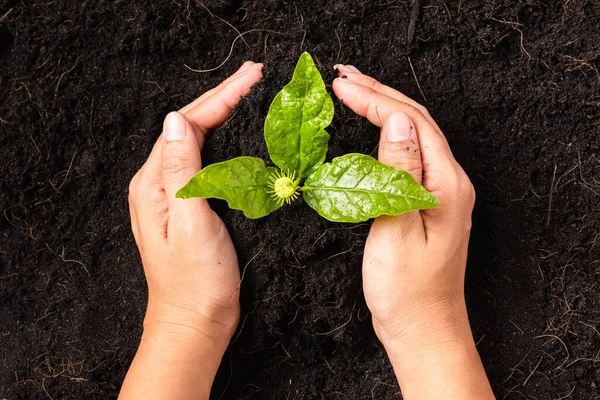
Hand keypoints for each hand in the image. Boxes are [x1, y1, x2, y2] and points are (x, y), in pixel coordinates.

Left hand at [121, 61, 262, 399]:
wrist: (196, 323)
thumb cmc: (195, 282)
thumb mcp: (191, 222)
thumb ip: (182, 171)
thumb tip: (175, 120)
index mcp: (154, 183)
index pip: (187, 125)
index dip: (221, 98)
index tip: (252, 78)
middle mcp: (159, 184)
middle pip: (191, 127)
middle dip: (223, 98)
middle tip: (256, 75)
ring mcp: (175, 195)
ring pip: (200, 142)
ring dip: (225, 116)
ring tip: (251, 95)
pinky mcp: (192, 207)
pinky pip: (209, 163)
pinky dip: (228, 142)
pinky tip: (243, 136)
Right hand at [333, 65, 493, 398]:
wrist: (423, 328)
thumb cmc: (406, 290)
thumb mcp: (396, 229)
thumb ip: (399, 172)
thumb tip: (399, 119)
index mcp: (445, 184)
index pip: (411, 122)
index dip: (374, 99)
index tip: (341, 85)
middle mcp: (449, 182)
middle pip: (416, 121)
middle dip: (379, 93)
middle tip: (342, 76)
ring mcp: (440, 191)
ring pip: (413, 135)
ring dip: (383, 108)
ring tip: (354, 90)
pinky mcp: (427, 202)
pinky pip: (409, 154)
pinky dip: (387, 133)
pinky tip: (372, 129)